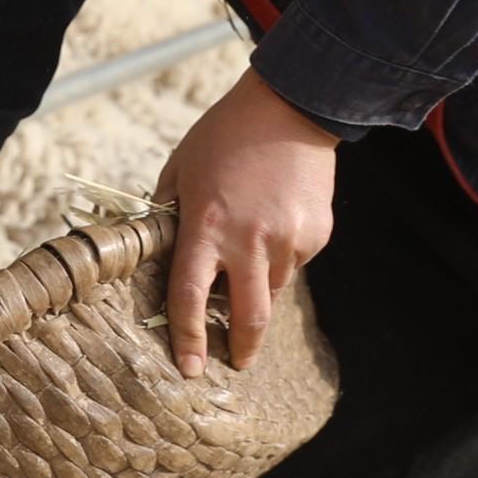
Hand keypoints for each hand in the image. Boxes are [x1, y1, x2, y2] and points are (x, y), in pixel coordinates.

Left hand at [150, 68, 338, 375]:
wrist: (291, 108)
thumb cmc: (223, 137)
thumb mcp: (180, 170)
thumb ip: (169, 214)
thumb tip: (160, 252)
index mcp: (207, 227)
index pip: (190, 298)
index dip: (188, 338)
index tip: (189, 368)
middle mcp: (250, 241)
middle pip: (247, 317)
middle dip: (240, 349)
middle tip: (234, 363)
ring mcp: (289, 240)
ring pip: (273, 291)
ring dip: (258, 293)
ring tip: (248, 266)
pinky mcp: (317, 234)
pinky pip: (295, 263)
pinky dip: (281, 259)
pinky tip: (274, 224)